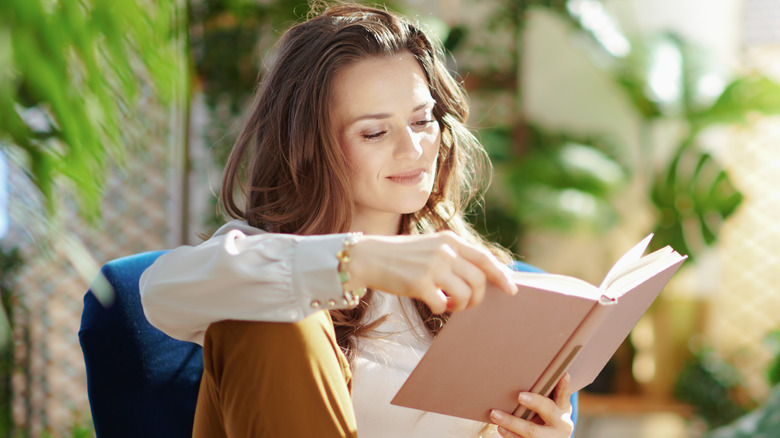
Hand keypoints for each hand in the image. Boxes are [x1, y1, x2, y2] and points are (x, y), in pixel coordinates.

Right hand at [346, 231, 517, 313]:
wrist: (369, 257)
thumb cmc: (401, 256)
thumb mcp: (430, 246)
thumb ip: (454, 256)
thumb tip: (481, 277)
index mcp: (449, 240)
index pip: (484, 258)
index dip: (501, 275)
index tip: (512, 289)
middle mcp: (444, 251)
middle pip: (479, 281)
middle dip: (477, 298)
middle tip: (465, 304)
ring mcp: (433, 267)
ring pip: (464, 295)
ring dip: (460, 306)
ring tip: (448, 305)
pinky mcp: (419, 283)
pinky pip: (442, 305)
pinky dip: (440, 309)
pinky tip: (433, 304)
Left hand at [489, 374, 573, 437]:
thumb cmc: (552, 417)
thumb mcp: (558, 406)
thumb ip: (556, 392)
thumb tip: (557, 371)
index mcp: (563, 411)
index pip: (563, 396)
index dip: (562, 386)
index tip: (559, 376)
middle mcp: (559, 426)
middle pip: (547, 411)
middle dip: (534, 402)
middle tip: (519, 395)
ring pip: (531, 431)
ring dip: (511, 423)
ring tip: (495, 414)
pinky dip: (510, 435)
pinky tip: (500, 428)